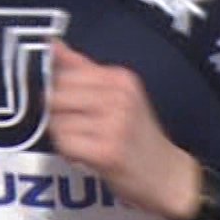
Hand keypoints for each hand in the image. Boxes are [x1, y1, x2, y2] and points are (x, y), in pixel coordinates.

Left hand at [47, 40, 200, 219]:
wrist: (167, 175)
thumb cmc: (137, 135)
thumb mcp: (118, 94)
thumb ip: (82, 68)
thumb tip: (52, 45)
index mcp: (120, 78)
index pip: (65, 73)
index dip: (57, 92)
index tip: (68, 106)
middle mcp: (119, 97)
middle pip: (57, 96)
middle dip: (57, 115)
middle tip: (76, 127)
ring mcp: (114, 124)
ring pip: (58, 122)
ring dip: (63, 136)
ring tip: (84, 142)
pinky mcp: (107, 151)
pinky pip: (65, 144)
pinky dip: (68, 152)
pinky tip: (85, 155)